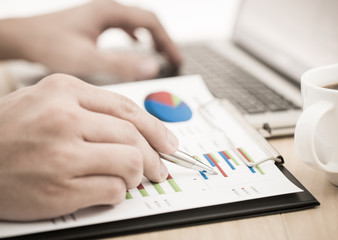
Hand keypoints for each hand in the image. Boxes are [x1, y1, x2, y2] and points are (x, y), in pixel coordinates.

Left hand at [0, 0, 181, 80]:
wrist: (23, 38)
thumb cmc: (49, 44)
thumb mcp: (87, 58)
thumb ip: (120, 64)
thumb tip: (152, 66)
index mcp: (110, 13)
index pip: (151, 23)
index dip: (168, 42)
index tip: (177, 60)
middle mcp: (107, 10)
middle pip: (147, 21)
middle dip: (163, 40)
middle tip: (173, 59)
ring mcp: (101, 15)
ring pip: (136, 22)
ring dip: (152, 37)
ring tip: (161, 53)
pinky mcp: (94, 23)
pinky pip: (124, 25)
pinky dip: (136, 36)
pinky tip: (136, 43)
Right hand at [0, 73, 178, 220]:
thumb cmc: (12, 131)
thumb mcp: (49, 101)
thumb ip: (93, 109)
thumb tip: (139, 130)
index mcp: (64, 90)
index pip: (127, 108)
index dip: (156, 127)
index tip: (169, 142)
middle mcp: (64, 118)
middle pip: (133, 136)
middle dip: (155, 156)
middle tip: (160, 167)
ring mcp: (61, 154)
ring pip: (129, 162)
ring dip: (137, 174)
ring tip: (131, 178)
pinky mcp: (59, 189)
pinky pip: (112, 190)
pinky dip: (118, 192)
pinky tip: (108, 190)